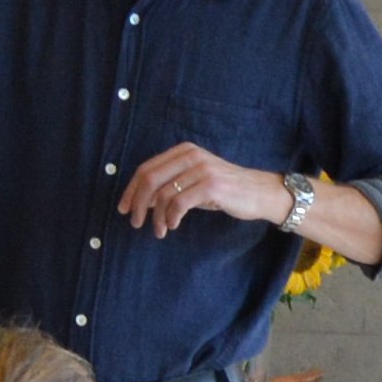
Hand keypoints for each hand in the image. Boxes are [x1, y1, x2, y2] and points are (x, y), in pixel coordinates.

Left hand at [118, 142, 286, 236]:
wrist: (258, 193)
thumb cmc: (221, 190)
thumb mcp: (191, 184)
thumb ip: (167, 187)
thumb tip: (137, 201)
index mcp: (183, 151)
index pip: (146, 169)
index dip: (130, 191)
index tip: (123, 210)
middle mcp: (192, 155)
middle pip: (149, 179)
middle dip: (136, 204)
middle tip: (135, 223)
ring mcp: (202, 169)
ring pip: (163, 194)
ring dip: (156, 218)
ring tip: (159, 230)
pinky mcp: (211, 185)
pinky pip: (178, 203)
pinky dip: (170, 218)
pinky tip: (172, 226)